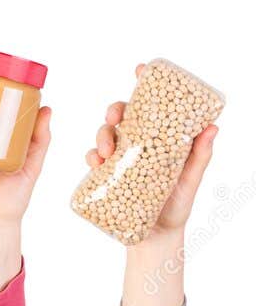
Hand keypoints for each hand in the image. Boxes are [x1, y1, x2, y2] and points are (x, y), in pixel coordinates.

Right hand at [87, 64, 218, 248]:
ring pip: (105, 133)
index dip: (143, 84)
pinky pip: (93, 158)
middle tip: (116, 118)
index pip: (150, 106)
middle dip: (114, 110)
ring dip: (102, 135)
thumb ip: (200, 156)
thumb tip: (213, 128)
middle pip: (121, 115)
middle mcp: (137, 144)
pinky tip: (95, 163)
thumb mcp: (191, 180)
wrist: (156, 235)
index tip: (140, 69)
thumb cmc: (176, 206)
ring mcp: (119, 158)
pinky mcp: (105, 175)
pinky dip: (92, 156)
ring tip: (106, 150)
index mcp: (158, 139)